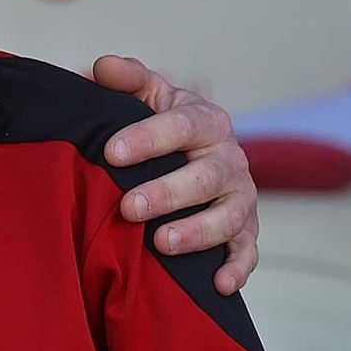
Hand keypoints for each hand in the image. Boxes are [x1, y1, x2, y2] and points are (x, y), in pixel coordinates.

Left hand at [92, 55, 257, 295]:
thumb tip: (103, 67)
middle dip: (167, 193)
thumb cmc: (163, 125)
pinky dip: (237, 268)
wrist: (197, 153)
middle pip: (204, 177)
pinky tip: (217, 284)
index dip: (147, 139)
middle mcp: (230, 158)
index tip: (111, 152)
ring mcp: (241, 197)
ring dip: (197, 232)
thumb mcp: (149, 96)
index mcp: (206, 121)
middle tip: (128, 207)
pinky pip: (248, 251)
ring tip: (162, 243)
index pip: (180, 127)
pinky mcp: (246, 231)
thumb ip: (128, 80)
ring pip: (228, 216)